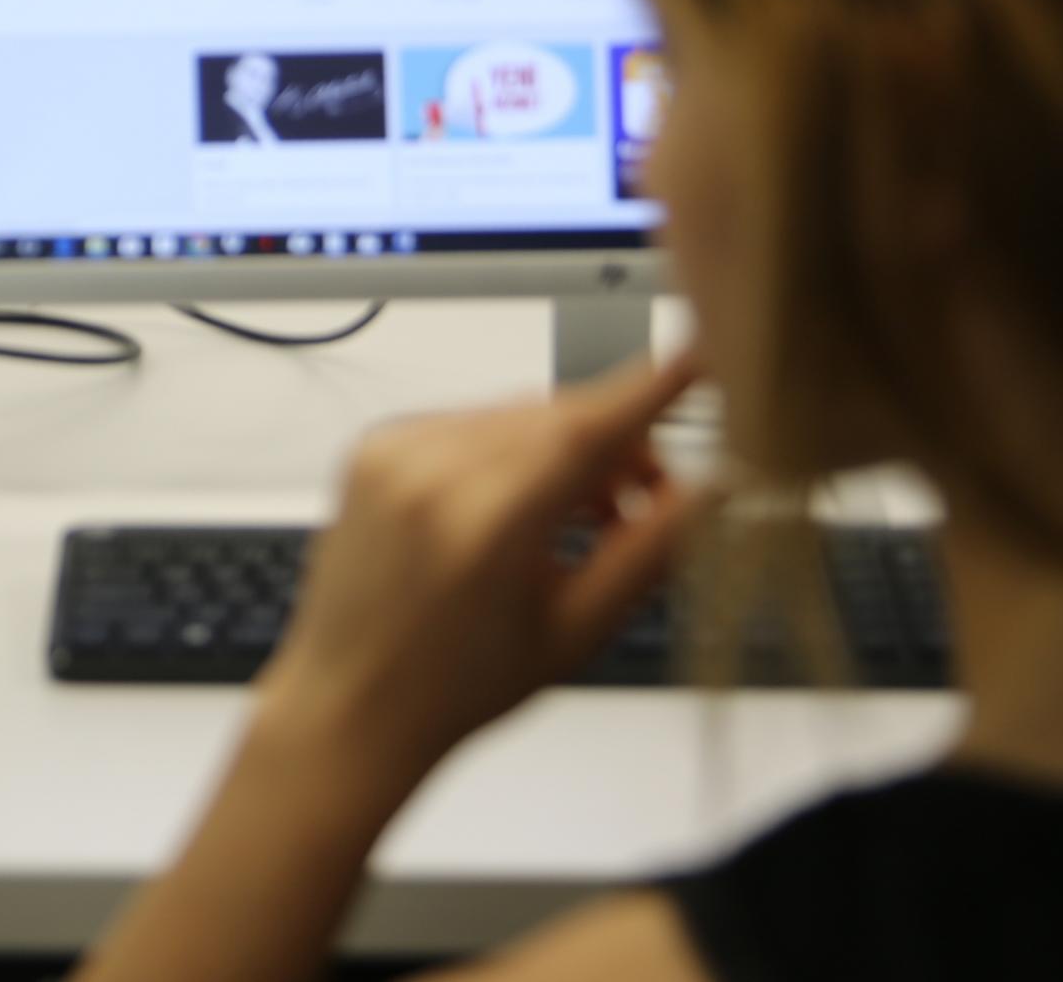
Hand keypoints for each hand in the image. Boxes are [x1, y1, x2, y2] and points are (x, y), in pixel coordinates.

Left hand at [255, 351, 706, 783]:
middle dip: (617, 446)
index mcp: (484, 522)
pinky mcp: (374, 446)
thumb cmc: (455, 685)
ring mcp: (394, 452)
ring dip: (565, 449)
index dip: (651, 388)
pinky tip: (523, 505)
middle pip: (558, 417)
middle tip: (650, 496)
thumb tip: (711, 491)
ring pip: (517, 414)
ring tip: (584, 518)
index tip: (696, 358)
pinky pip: (468, 421)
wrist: (350, 705)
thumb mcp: (575, 630)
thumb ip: (649, 552)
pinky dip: (509, 448)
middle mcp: (431, 472)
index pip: (587, 427)